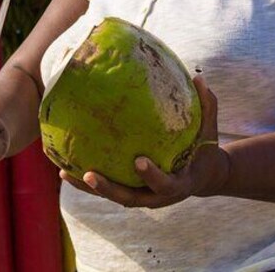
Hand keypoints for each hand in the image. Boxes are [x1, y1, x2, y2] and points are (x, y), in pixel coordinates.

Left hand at [59, 75, 229, 208]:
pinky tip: (65, 165)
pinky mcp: (130, 193)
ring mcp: (141, 197)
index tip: (139, 161)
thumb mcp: (210, 131)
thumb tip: (199, 76)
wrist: (202, 178)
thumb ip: (207, 106)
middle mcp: (156, 197)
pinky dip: (86, 180)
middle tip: (88, 174)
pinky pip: (108, 188)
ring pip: (112, 196)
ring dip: (88, 187)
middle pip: (129, 199)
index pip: (164, 184)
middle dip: (108, 189)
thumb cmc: (205, 150)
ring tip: (64, 171)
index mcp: (178, 184)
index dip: (151, 175)